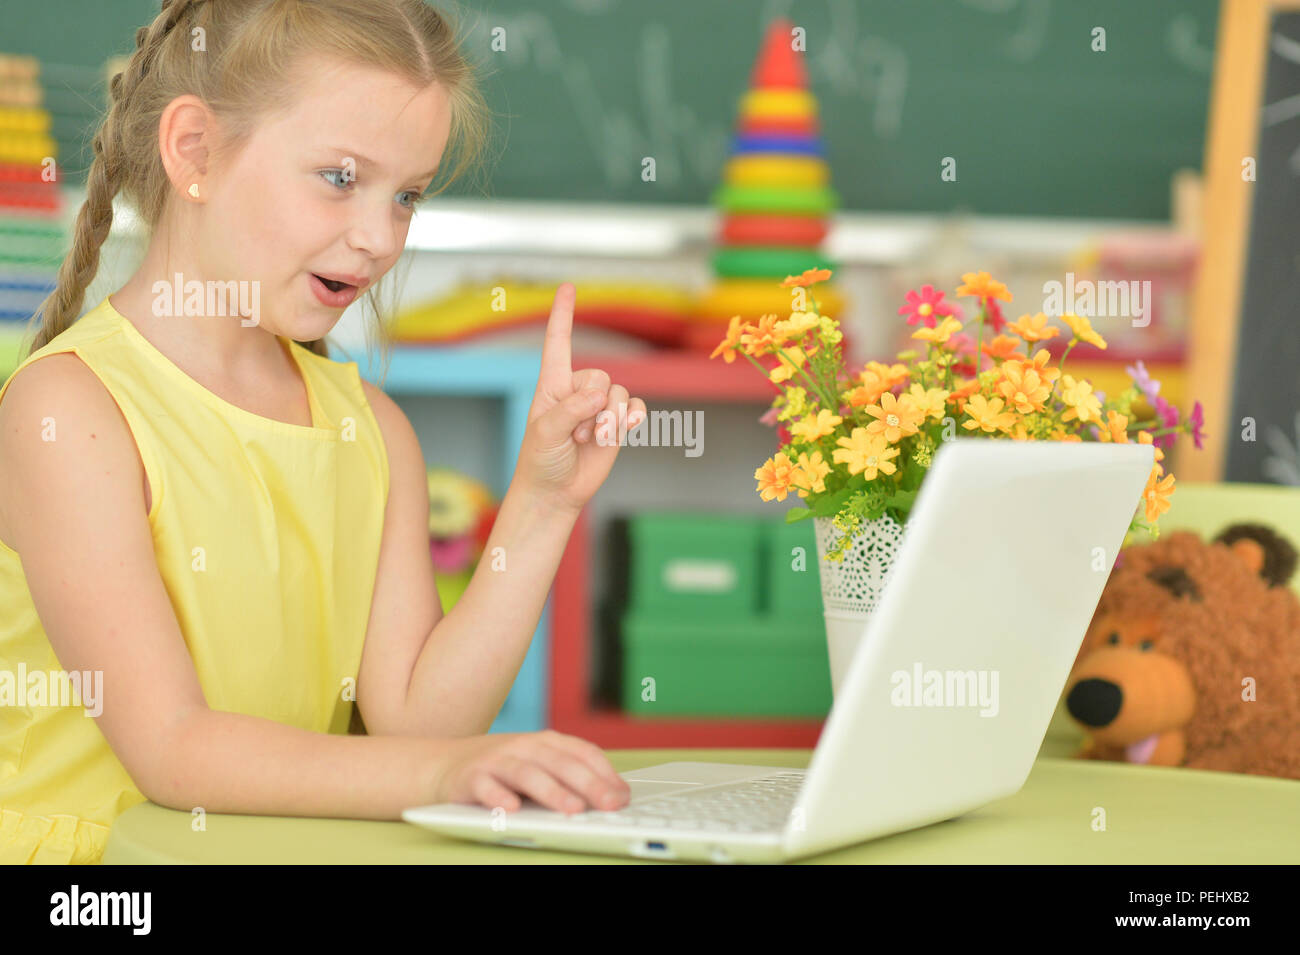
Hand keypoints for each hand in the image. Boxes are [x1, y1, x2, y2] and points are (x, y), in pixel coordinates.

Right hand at [433, 730, 630, 813]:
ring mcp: (496, 760)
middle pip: (560, 763)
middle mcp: (523, 747)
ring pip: (527, 774)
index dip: (605, 773)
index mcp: (546, 742)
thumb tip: (616, 796)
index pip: (582, 752)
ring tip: (572, 809)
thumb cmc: (503, 769)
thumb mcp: (539, 766)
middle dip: (588, 784)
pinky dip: (499, 796)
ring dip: (551, 791)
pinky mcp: (470, 778)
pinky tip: (512, 809)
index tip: (623, 796)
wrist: (444, 764)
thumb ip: (571, 777)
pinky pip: (485, 787)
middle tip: (609, 805)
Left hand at [514, 283, 645, 512]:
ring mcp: (597, 408)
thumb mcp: (547, 432)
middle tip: (576, 435)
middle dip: (593, 406)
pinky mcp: (615, 424)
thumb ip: (571, 409)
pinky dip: (631, 417)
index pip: (558, 343)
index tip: (567, 287)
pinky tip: (623, 429)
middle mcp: (576, 392)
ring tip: (588, 441)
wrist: (555, 494)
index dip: (563, 315)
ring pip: (618, 393)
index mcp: (551, 386)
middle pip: (600, 375)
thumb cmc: (540, 462)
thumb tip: (600, 394)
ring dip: (607, 420)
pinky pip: (634, 407)